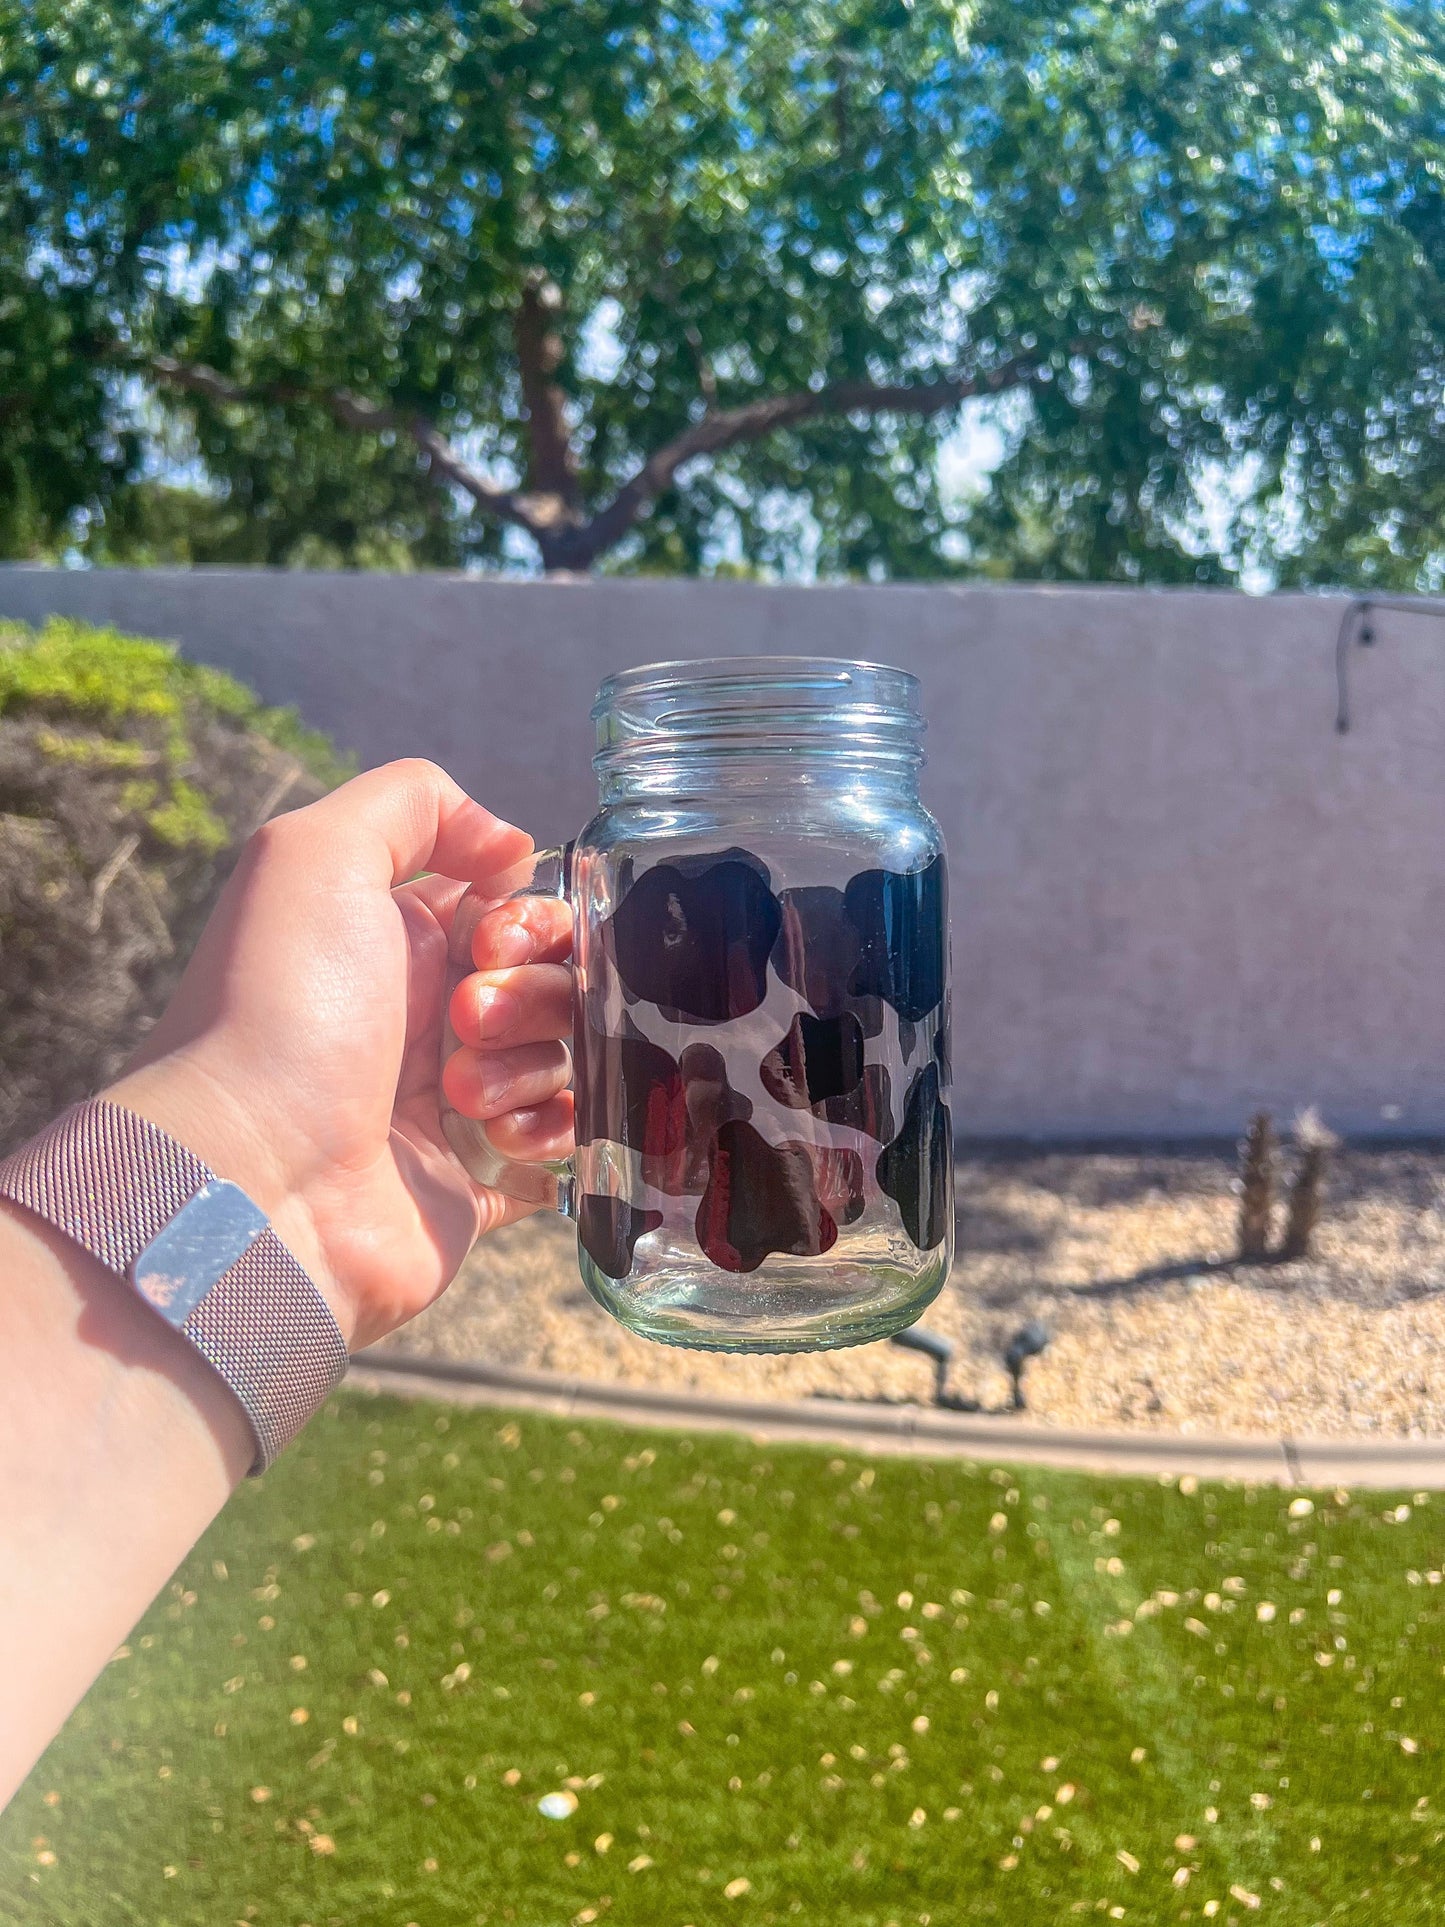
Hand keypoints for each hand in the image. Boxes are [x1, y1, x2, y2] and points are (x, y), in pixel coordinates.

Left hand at [108, 759, 574, 1349]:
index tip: (489, 942)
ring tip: (457, 1096)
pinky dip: (546, 1134)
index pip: (513, 908)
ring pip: (559, 1060)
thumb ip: (414, 800)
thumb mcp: (315, 854)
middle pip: (549, 980)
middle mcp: (423, 1016)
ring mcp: (450, 1106)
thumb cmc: (280, 1012)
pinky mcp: (470, 1186)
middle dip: (531, 993)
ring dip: (525, 1065)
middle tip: (465, 1018)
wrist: (252, 1181)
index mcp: (393, 940)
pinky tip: (494, 1139)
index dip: (525, 918)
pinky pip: (558, 1148)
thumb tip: (512, 845)